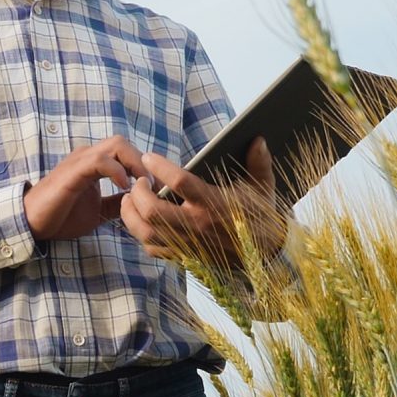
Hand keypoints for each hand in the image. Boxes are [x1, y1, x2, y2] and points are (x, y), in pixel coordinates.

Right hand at [25, 136, 148, 241]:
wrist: (32, 223)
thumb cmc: (61, 215)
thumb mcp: (98, 210)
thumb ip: (117, 203)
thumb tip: (139, 202)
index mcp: (94, 164)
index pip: (126, 153)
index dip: (145, 166)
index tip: (159, 188)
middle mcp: (88, 156)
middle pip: (124, 143)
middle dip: (144, 162)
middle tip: (155, 186)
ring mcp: (80, 161)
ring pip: (116, 145)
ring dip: (135, 163)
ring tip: (143, 186)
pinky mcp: (73, 171)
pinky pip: (100, 160)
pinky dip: (117, 170)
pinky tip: (124, 187)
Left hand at [122, 136, 289, 266]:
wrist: (266, 254)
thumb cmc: (260, 215)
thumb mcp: (262, 187)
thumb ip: (259, 162)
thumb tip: (258, 139)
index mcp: (214, 202)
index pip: (179, 181)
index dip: (159, 167)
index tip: (149, 157)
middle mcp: (198, 224)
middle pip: (153, 210)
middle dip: (138, 193)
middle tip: (138, 181)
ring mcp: (189, 243)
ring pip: (147, 232)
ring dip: (131, 215)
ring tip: (130, 200)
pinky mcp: (186, 257)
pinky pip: (154, 249)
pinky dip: (142, 235)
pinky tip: (142, 221)